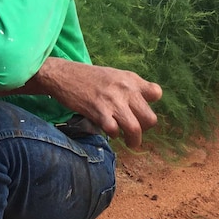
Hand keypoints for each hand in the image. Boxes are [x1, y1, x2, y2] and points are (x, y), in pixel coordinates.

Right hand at [33, 58, 161, 148]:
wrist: (63, 75)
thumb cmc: (87, 77)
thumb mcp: (113, 75)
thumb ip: (128, 87)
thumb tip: (139, 104)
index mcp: (131, 79)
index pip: (156, 93)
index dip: (150, 105)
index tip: (140, 110)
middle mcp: (126, 89)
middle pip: (150, 118)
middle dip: (145, 129)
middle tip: (135, 131)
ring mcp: (113, 101)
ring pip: (135, 129)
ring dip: (134, 140)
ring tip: (130, 142)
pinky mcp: (99, 112)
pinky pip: (114, 131)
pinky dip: (113, 135)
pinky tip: (108, 131)